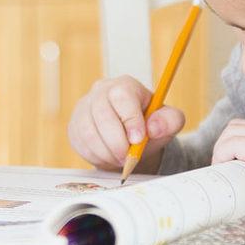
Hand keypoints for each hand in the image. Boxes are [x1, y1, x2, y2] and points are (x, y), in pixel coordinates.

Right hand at [67, 75, 184, 171]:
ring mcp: (84, 107)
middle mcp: (101, 91)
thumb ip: (170, 121)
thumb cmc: (150, 126)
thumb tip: (154, 127)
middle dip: (117, 142)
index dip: (130, 119)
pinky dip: (96, 155)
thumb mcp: (168, 121)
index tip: (138, 140)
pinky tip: (108, 156)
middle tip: (128, 157)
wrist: (131, 137)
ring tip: (119, 158)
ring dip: (106, 152)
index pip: (122, 95)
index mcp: (125, 85)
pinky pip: (80, 142)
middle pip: (102, 114)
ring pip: (89, 131)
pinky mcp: (74, 124)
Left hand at [211, 119, 244, 210]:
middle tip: (225, 166)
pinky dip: (222, 155)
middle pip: (238, 125)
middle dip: (224, 144)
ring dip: (221, 149)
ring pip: (232, 131)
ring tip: (224, 170)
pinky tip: (226, 170)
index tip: (234, 163)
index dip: (238, 142)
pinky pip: (232, 144)